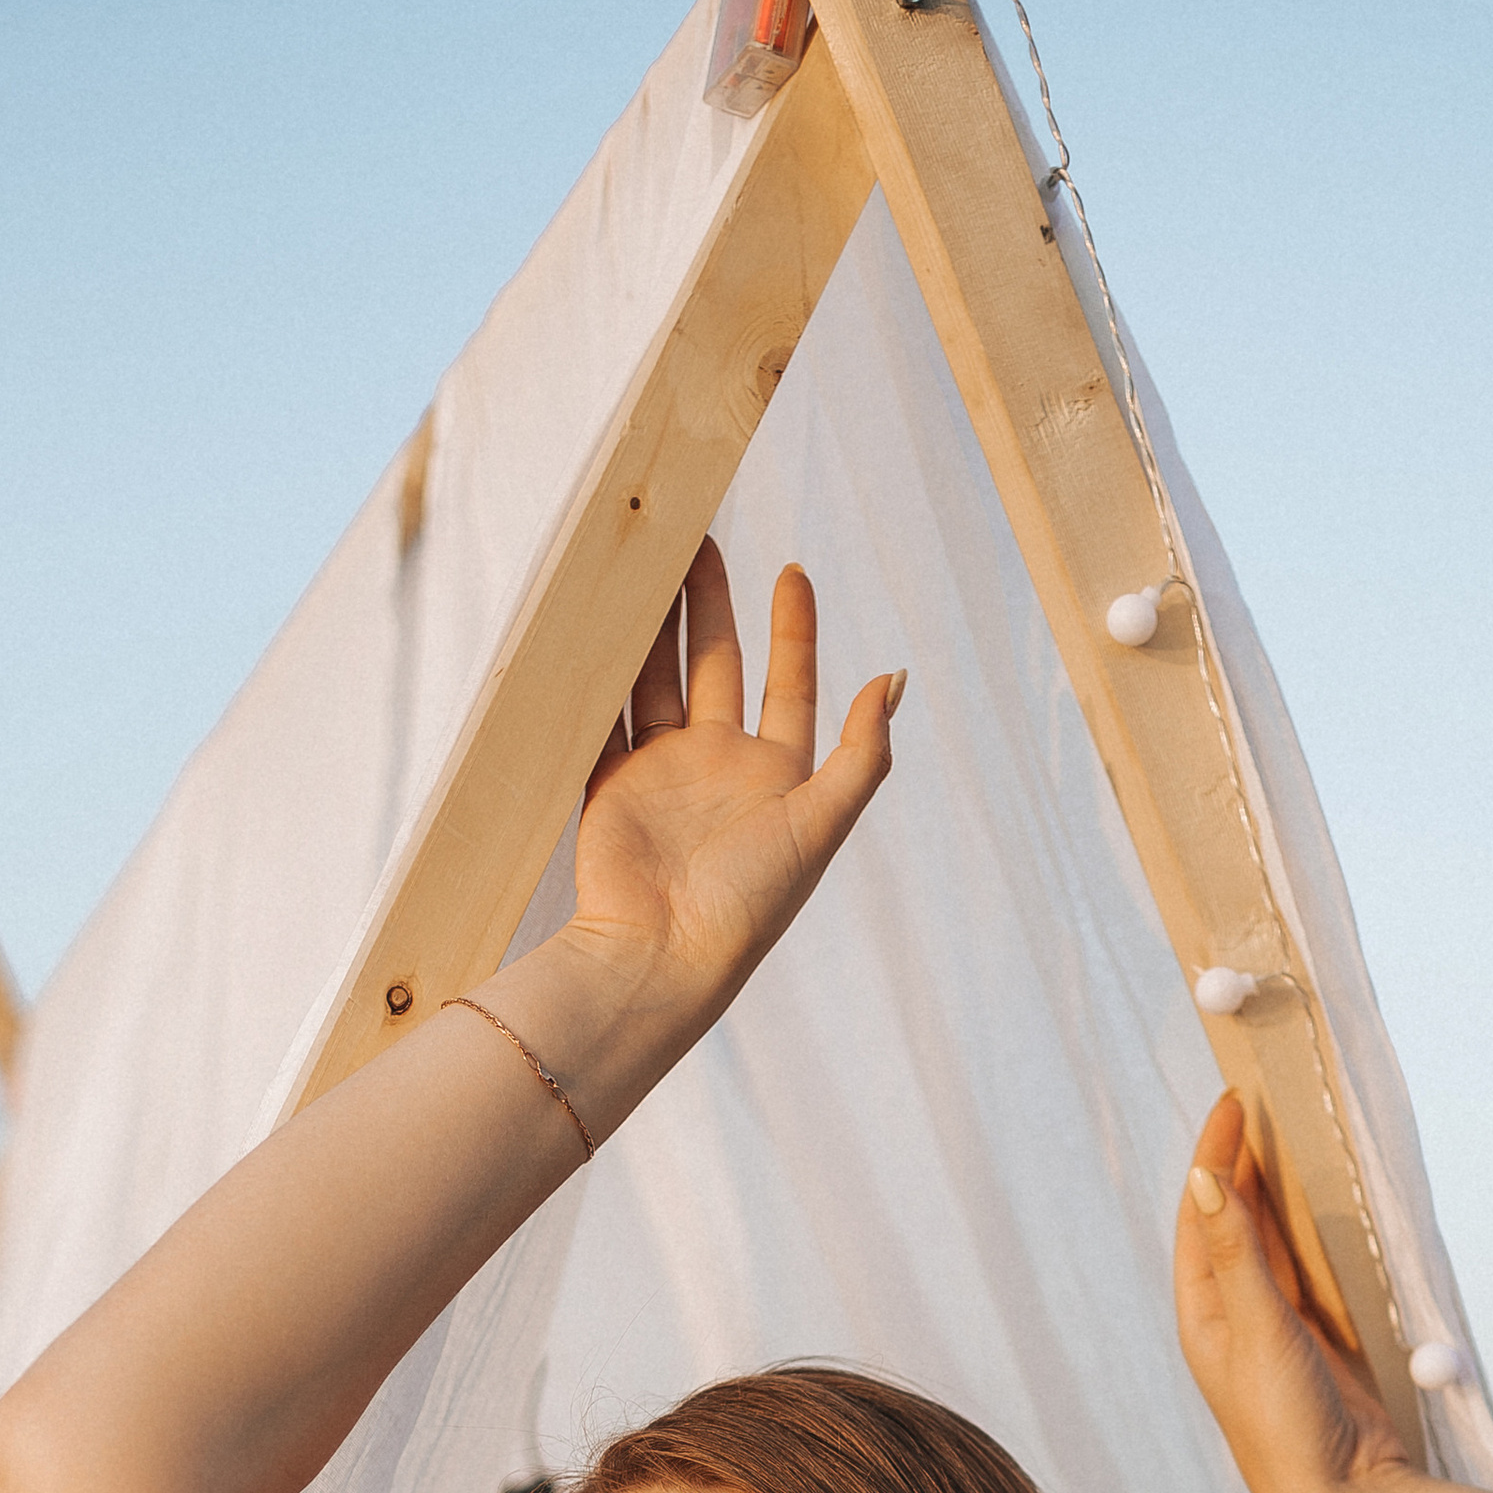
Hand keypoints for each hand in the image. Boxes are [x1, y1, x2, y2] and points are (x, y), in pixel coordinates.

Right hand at [564, 543, 899, 1037]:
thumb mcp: (823, 823)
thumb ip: (863, 753)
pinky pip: (607, 713)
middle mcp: (720, 767)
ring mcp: (662, 773)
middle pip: (717, 665)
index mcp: (777, 776)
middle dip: (710, 603)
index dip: (794, 628)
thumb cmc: (751, 901)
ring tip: (646, 558)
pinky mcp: (611, 784)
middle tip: (698, 534)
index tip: (793, 568)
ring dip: (653, 622)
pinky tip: (596, 621)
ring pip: (657, 677)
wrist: (664, 957)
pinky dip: (602, 670)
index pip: (791, 684)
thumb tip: (895, 677)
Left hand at [1175, 1094, 1414, 1492]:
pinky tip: (1329, 1193)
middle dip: (1247, 1160)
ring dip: (1282, 1187)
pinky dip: (1316, 1224)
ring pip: (1275, 1237)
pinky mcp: (1320, 1336)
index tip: (1235, 1099)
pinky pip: (1313, 1263)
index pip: (1201, 1213)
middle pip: (1235, 1218)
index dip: (1216, 1154)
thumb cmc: (1282, 1424)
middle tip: (1266, 1097)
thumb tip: (1208, 1181)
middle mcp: (1233, 1315)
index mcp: (1203, 1313)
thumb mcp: (1258, 1332)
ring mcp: (1278, 1324)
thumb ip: (1238, 1256)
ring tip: (1294, 1128)